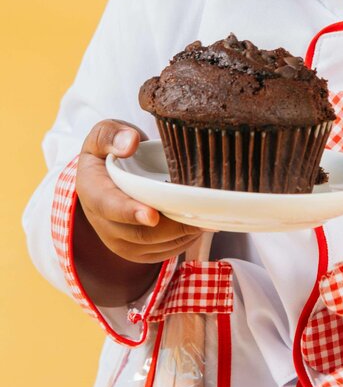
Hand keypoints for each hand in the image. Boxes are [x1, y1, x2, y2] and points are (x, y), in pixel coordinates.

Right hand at [75, 119, 201, 264]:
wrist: (108, 172)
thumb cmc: (110, 149)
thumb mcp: (104, 132)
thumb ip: (112, 134)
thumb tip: (130, 144)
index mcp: (92, 190)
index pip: (109, 205)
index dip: (130, 212)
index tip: (153, 215)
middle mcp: (101, 221)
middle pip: (138, 233)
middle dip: (172, 227)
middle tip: (202, 216)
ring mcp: (118, 239)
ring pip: (153, 246)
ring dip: (181, 235)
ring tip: (206, 219)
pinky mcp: (135, 249)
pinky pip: (160, 253)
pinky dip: (182, 242)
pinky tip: (198, 227)